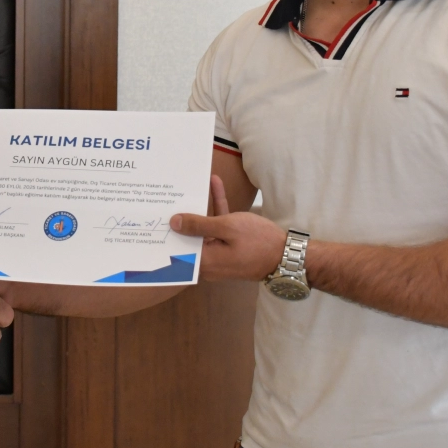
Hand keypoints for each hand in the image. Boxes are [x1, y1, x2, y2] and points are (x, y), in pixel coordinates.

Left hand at [170, 175, 285, 282]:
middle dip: (184, 215)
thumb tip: (174, 223)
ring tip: (191, 186)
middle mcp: (210, 262)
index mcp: (205, 261)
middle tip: (170, 196)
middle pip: (191, 237)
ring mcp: (221, 255)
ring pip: (206, 229)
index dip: (170, 230)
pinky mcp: (232, 248)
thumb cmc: (258, 241)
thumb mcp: (227, 227)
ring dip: (203, 208)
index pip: (179, 247)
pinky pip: (221, 228)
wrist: (288, 255)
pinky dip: (219, 210)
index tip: (159, 213)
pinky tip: (215, 185)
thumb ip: (199, 225)